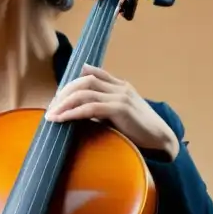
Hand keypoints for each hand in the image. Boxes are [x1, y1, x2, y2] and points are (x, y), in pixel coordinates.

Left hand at [45, 65, 178, 159]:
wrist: (161, 141)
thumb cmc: (138, 131)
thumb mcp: (118, 116)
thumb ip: (102, 109)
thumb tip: (78, 112)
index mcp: (119, 86)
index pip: (91, 73)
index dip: (71, 82)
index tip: (57, 97)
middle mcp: (120, 87)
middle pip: (84, 80)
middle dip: (64, 92)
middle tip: (50, 108)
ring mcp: (121, 96)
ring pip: (84, 92)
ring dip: (64, 103)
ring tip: (51, 115)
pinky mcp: (120, 109)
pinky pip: (90, 107)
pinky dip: (72, 113)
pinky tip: (61, 120)